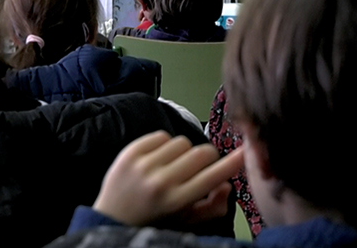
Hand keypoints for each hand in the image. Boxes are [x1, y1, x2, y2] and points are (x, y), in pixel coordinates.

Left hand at [93, 131, 243, 226]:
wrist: (111, 217)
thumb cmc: (154, 220)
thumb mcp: (186, 221)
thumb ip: (212, 207)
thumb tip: (227, 184)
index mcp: (176, 202)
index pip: (212, 177)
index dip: (233, 163)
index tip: (245, 151)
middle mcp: (160, 183)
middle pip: (202, 153)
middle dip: (207, 158)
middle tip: (200, 168)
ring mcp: (143, 165)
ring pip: (183, 142)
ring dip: (184, 152)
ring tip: (174, 166)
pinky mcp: (130, 152)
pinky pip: (162, 135)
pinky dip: (165, 145)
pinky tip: (159, 159)